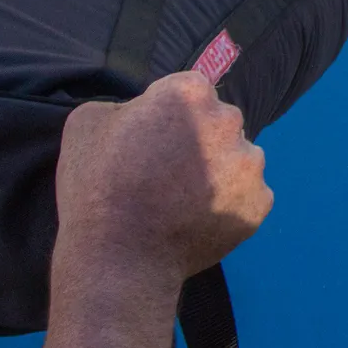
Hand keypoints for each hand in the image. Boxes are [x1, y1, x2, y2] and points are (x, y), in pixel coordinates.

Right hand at [55, 72, 273, 288]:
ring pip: (238, 157)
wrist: (120, 258)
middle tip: (167, 171)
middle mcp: (230, 122)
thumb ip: (124, 106)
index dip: (167, 113)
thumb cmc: (96, 187)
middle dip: (200, 137)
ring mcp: (251, 164)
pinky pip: (247, 194)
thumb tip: (142, 113)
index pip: (189, 89)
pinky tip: (199, 219)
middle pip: (219, 121)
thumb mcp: (87, 123)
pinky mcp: (260, 203)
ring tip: (184, 200)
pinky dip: (229, 204)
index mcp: (190, 94)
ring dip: (220, 170)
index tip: (150, 138)